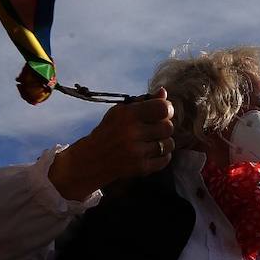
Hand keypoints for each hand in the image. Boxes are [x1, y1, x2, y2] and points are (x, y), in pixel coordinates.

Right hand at [48, 89, 174, 200]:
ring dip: (164, 142)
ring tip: (152, 141)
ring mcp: (136, 152)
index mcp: (126, 115)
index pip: (163, 108)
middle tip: (154, 128)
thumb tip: (163, 92)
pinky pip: (165, 159)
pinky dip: (162, 155)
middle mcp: (131, 133)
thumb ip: (143, 101)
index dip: (167, 109)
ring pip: (169, 143)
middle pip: (168, 127)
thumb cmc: (108, 131)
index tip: (163, 112)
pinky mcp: (140, 167)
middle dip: (164, 126)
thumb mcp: (120, 112)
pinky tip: (150, 152)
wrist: (90, 160)